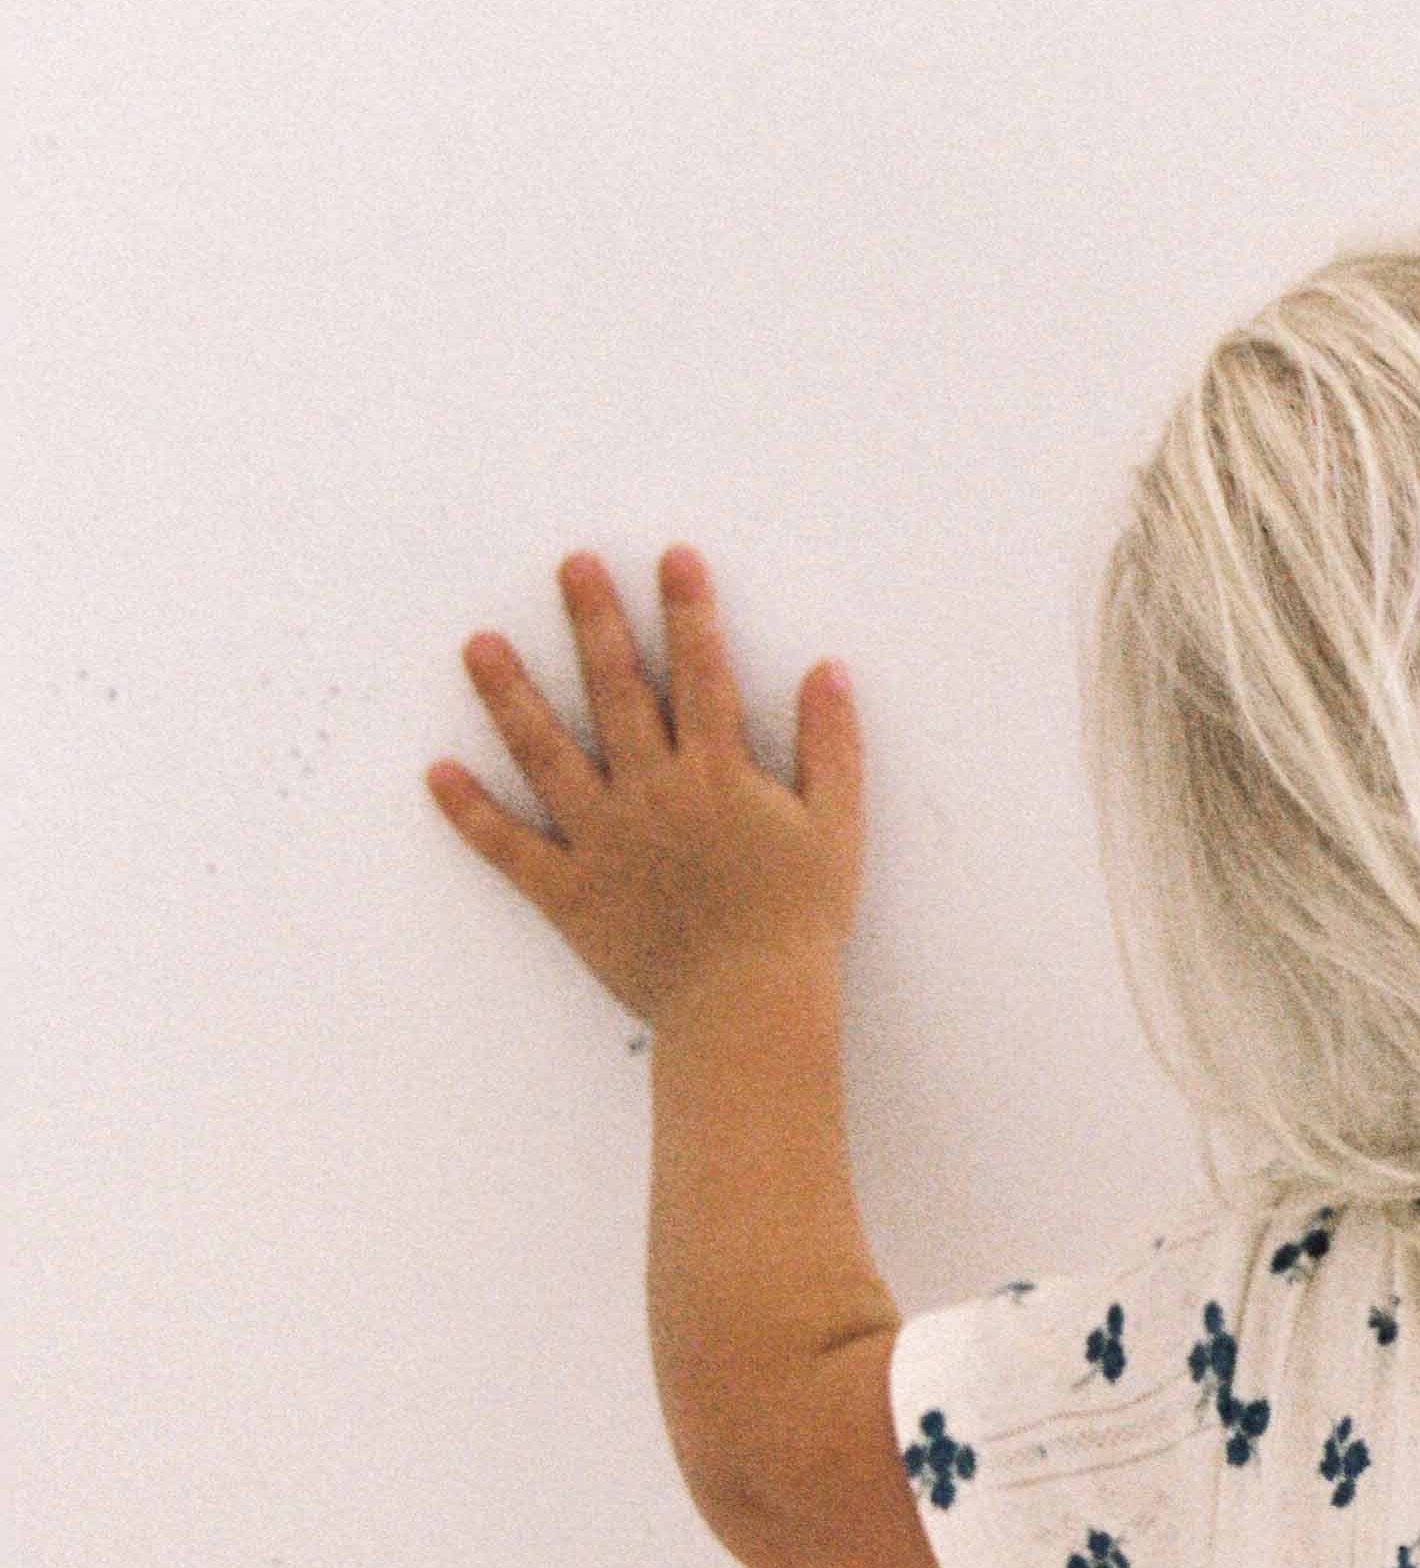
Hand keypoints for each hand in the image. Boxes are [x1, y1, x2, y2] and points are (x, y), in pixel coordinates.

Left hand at [424, 546, 864, 1028]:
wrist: (748, 1008)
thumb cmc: (798, 923)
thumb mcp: (836, 828)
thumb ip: (831, 746)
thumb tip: (827, 672)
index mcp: (716, 774)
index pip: (701, 673)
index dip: (688, 612)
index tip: (670, 558)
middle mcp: (651, 793)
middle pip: (615, 692)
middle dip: (594, 623)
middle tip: (570, 566)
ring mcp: (602, 840)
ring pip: (546, 754)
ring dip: (510, 696)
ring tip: (477, 644)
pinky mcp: (568, 892)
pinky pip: (509, 848)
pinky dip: (470, 813)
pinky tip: (436, 772)